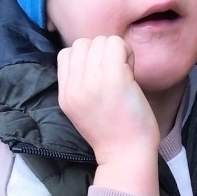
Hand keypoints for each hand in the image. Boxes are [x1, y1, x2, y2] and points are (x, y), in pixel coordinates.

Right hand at [57, 35, 159, 195]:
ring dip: (116, 51)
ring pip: (100, 40)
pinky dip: (127, 52)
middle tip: (115, 72)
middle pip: (83, 43)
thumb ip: (79, 83)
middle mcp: (74, 86)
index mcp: (65, 94)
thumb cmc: (113, 131)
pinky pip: (117, 44)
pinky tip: (131, 71)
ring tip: (124, 72)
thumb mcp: (81, 108)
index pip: (66, 54)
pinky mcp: (114, 78)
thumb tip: (91, 55)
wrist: (126, 155)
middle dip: (101, 51)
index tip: (101, 74)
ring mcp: (93, 81)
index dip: (86, 57)